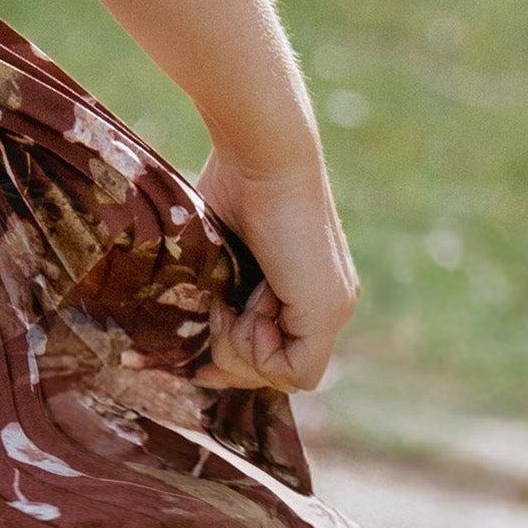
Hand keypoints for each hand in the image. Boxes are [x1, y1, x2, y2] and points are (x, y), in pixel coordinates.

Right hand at [197, 134, 357, 399]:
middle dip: (234, 355)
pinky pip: (293, 371)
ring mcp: (334, 308)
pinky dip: (257, 350)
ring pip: (283, 372)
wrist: (262, 154)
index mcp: (309, 285)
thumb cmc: (234, 183)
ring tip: (229, 301)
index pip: (280, 353)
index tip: (202, 361)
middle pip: (278, 369)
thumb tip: (193, 348)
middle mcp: (331, 302)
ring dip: (241, 346)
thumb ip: (220, 292)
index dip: (238, 361)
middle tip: (217, 312)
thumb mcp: (221, 253)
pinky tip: (247, 307)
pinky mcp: (326, 311)